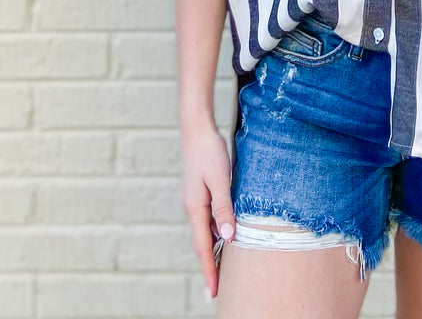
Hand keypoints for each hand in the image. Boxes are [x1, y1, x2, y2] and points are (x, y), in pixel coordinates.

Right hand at [180, 120, 235, 299]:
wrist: (196, 128)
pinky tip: (226, 234)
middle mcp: (192, 208)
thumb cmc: (209, 151)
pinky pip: (207, 219)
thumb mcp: (220, 179)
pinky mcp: (199, 192)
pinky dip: (215, 232)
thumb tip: (228, 237)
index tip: (213, 292)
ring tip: (224, 268)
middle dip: (209, 266)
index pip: (203, 247)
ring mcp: (194, 200)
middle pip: (202, 243)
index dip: (209, 270)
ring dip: (213, 250)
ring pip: (205, 231)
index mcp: (195, 208)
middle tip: (216, 290)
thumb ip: (224, 207)